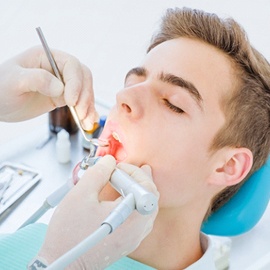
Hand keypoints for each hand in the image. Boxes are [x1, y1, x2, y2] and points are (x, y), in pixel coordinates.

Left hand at [0, 46, 97, 128]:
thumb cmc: (0, 88)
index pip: (71, 66)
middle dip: (85, 96)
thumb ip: (37, 79)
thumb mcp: (15, 81)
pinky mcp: (63, 97)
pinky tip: (89, 121)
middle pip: (83, 78)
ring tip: (86, 123)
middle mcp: (57, 69)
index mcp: (47, 57)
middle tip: (80, 114)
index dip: (75, 83)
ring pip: (85, 92)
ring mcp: (62, 84)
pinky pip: (80, 102)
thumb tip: (60, 88)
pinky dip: (87, 112)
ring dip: (88, 107)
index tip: (71, 101)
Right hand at [38, 155, 158, 268]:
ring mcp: (134, 238)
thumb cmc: (69, 236)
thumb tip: (109, 162)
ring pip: (146, 208)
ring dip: (136, 190)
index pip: (146, 186)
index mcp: (132, 217)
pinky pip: (139, 218)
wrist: (63, 264)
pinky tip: (120, 197)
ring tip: (124, 179)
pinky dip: (132, 203)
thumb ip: (98, 173)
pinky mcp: (127, 242)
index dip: (132, 171)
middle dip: (137, 178)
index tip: (116, 168)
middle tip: (123, 170)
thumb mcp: (81, 195)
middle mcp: (138, 230)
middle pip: (150, 197)